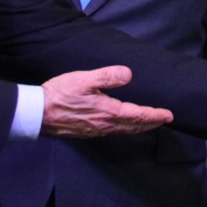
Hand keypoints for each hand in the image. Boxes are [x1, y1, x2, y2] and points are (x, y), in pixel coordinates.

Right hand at [40, 66, 172, 137]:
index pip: (138, 115)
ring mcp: (96, 130)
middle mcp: (105, 124)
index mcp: (108, 112)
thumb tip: (129, 74)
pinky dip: (125, 128)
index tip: (169, 115)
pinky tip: (123, 125)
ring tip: (149, 123)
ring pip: (124, 130)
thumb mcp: (84, 80)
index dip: (155, 115)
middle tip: (165, 120)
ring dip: (139, 127)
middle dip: (151, 123)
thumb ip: (107, 77)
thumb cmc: (59, 95)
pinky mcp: (87, 131)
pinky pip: (113, 131)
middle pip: (134, 126)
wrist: (37, 114)